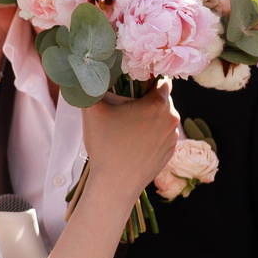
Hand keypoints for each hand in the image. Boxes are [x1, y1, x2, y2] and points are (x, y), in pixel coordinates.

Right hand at [80, 81, 180, 196]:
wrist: (115, 185)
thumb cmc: (105, 145)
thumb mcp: (92, 110)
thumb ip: (89, 86)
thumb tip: (84, 71)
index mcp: (158, 104)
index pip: (161, 80)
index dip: (146, 79)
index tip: (131, 85)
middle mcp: (172, 119)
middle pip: (161, 100)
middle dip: (145, 100)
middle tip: (124, 108)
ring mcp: (173, 138)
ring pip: (162, 118)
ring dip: (149, 118)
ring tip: (127, 128)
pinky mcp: (170, 154)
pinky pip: (162, 136)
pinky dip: (151, 135)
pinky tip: (133, 143)